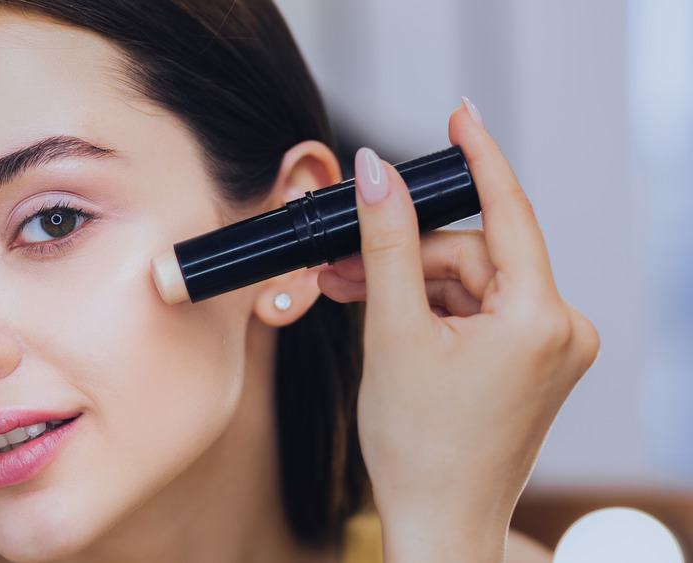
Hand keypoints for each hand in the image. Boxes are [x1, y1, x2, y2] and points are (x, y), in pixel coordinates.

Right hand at [317, 102, 598, 561]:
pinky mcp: (531, 361)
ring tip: (354, 301)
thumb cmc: (419, 446)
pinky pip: (477, 309)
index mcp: (540, 320)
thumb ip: (386, 243)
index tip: (460, 114)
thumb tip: (377, 173)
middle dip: (406, 258)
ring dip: (410, 286)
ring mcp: (549, 348)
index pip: (508, 212)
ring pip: (468, 282)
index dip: (479, 157)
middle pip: (472, 254)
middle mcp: (561, 329)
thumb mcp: (392, 331)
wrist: (436, 520)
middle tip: (343, 267)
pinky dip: (431, 310)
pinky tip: (390, 321)